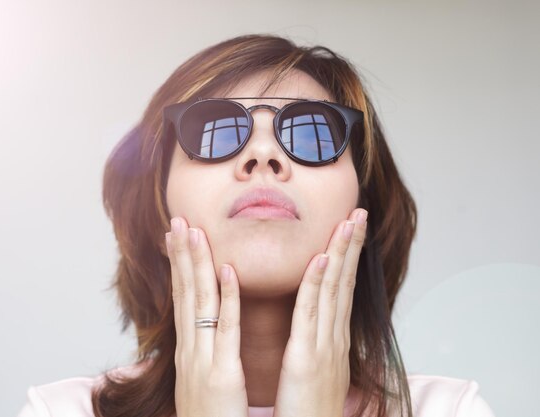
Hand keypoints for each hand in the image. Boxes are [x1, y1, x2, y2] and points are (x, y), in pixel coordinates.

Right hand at [165, 217, 248, 416]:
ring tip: (194, 231)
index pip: (182, 299)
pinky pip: (225, 329)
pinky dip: (227, 298)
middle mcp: (190, 350)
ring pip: (200, 302)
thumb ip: (203, 355)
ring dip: (197, 264)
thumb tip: (203, 334)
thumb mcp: (200, 383)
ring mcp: (202, 360)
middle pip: (185, 293)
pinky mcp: (221, 374)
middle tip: (178, 221)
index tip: (176, 238)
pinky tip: (227, 271)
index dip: (179, 266)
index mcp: (188, 352)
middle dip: (181, 255)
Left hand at [273, 208, 367, 416]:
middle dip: (351, 246)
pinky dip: (316, 285)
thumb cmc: (309, 413)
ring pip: (332, 290)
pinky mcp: (306, 359)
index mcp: (333, 341)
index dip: (347, 258)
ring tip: (347, 221)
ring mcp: (324, 348)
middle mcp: (334, 339)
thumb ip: (317, 347)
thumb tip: (318, 331)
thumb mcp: (318, 373)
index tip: (349, 230)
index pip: (341, 290)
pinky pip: (310, 315)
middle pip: (344, 283)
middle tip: (358, 212)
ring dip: (340, 253)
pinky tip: (320, 259)